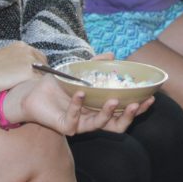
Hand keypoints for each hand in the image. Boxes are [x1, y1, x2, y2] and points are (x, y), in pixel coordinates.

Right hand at [0, 41, 46, 99]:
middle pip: (44, 63)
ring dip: (39, 82)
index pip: (37, 56)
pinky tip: (31, 95)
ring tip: (31, 91)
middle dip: (40, 74)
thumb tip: (18, 72)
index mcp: (20, 46)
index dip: (36, 67)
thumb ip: (13, 62)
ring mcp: (30, 61)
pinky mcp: (30, 73)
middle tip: (32, 86)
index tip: (32, 76)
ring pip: (44, 73)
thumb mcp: (1, 60)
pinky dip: (37, 89)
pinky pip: (40, 82)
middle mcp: (28, 50)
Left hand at [5, 76, 153, 134]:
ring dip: (108, 112)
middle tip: (136, 103)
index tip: (150, 97)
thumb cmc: (57, 84)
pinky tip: (81, 92)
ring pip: (99, 125)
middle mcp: (92, 119)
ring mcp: (79, 124)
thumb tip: (113, 55)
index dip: (138, 108)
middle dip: (130, 115)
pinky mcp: (65, 127)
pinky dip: (78, 105)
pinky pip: (75, 119)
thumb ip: (96, 64)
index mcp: (99, 109)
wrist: (32, 92)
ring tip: (113, 99)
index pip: (123, 113)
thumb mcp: (80, 71)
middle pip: (117, 125)